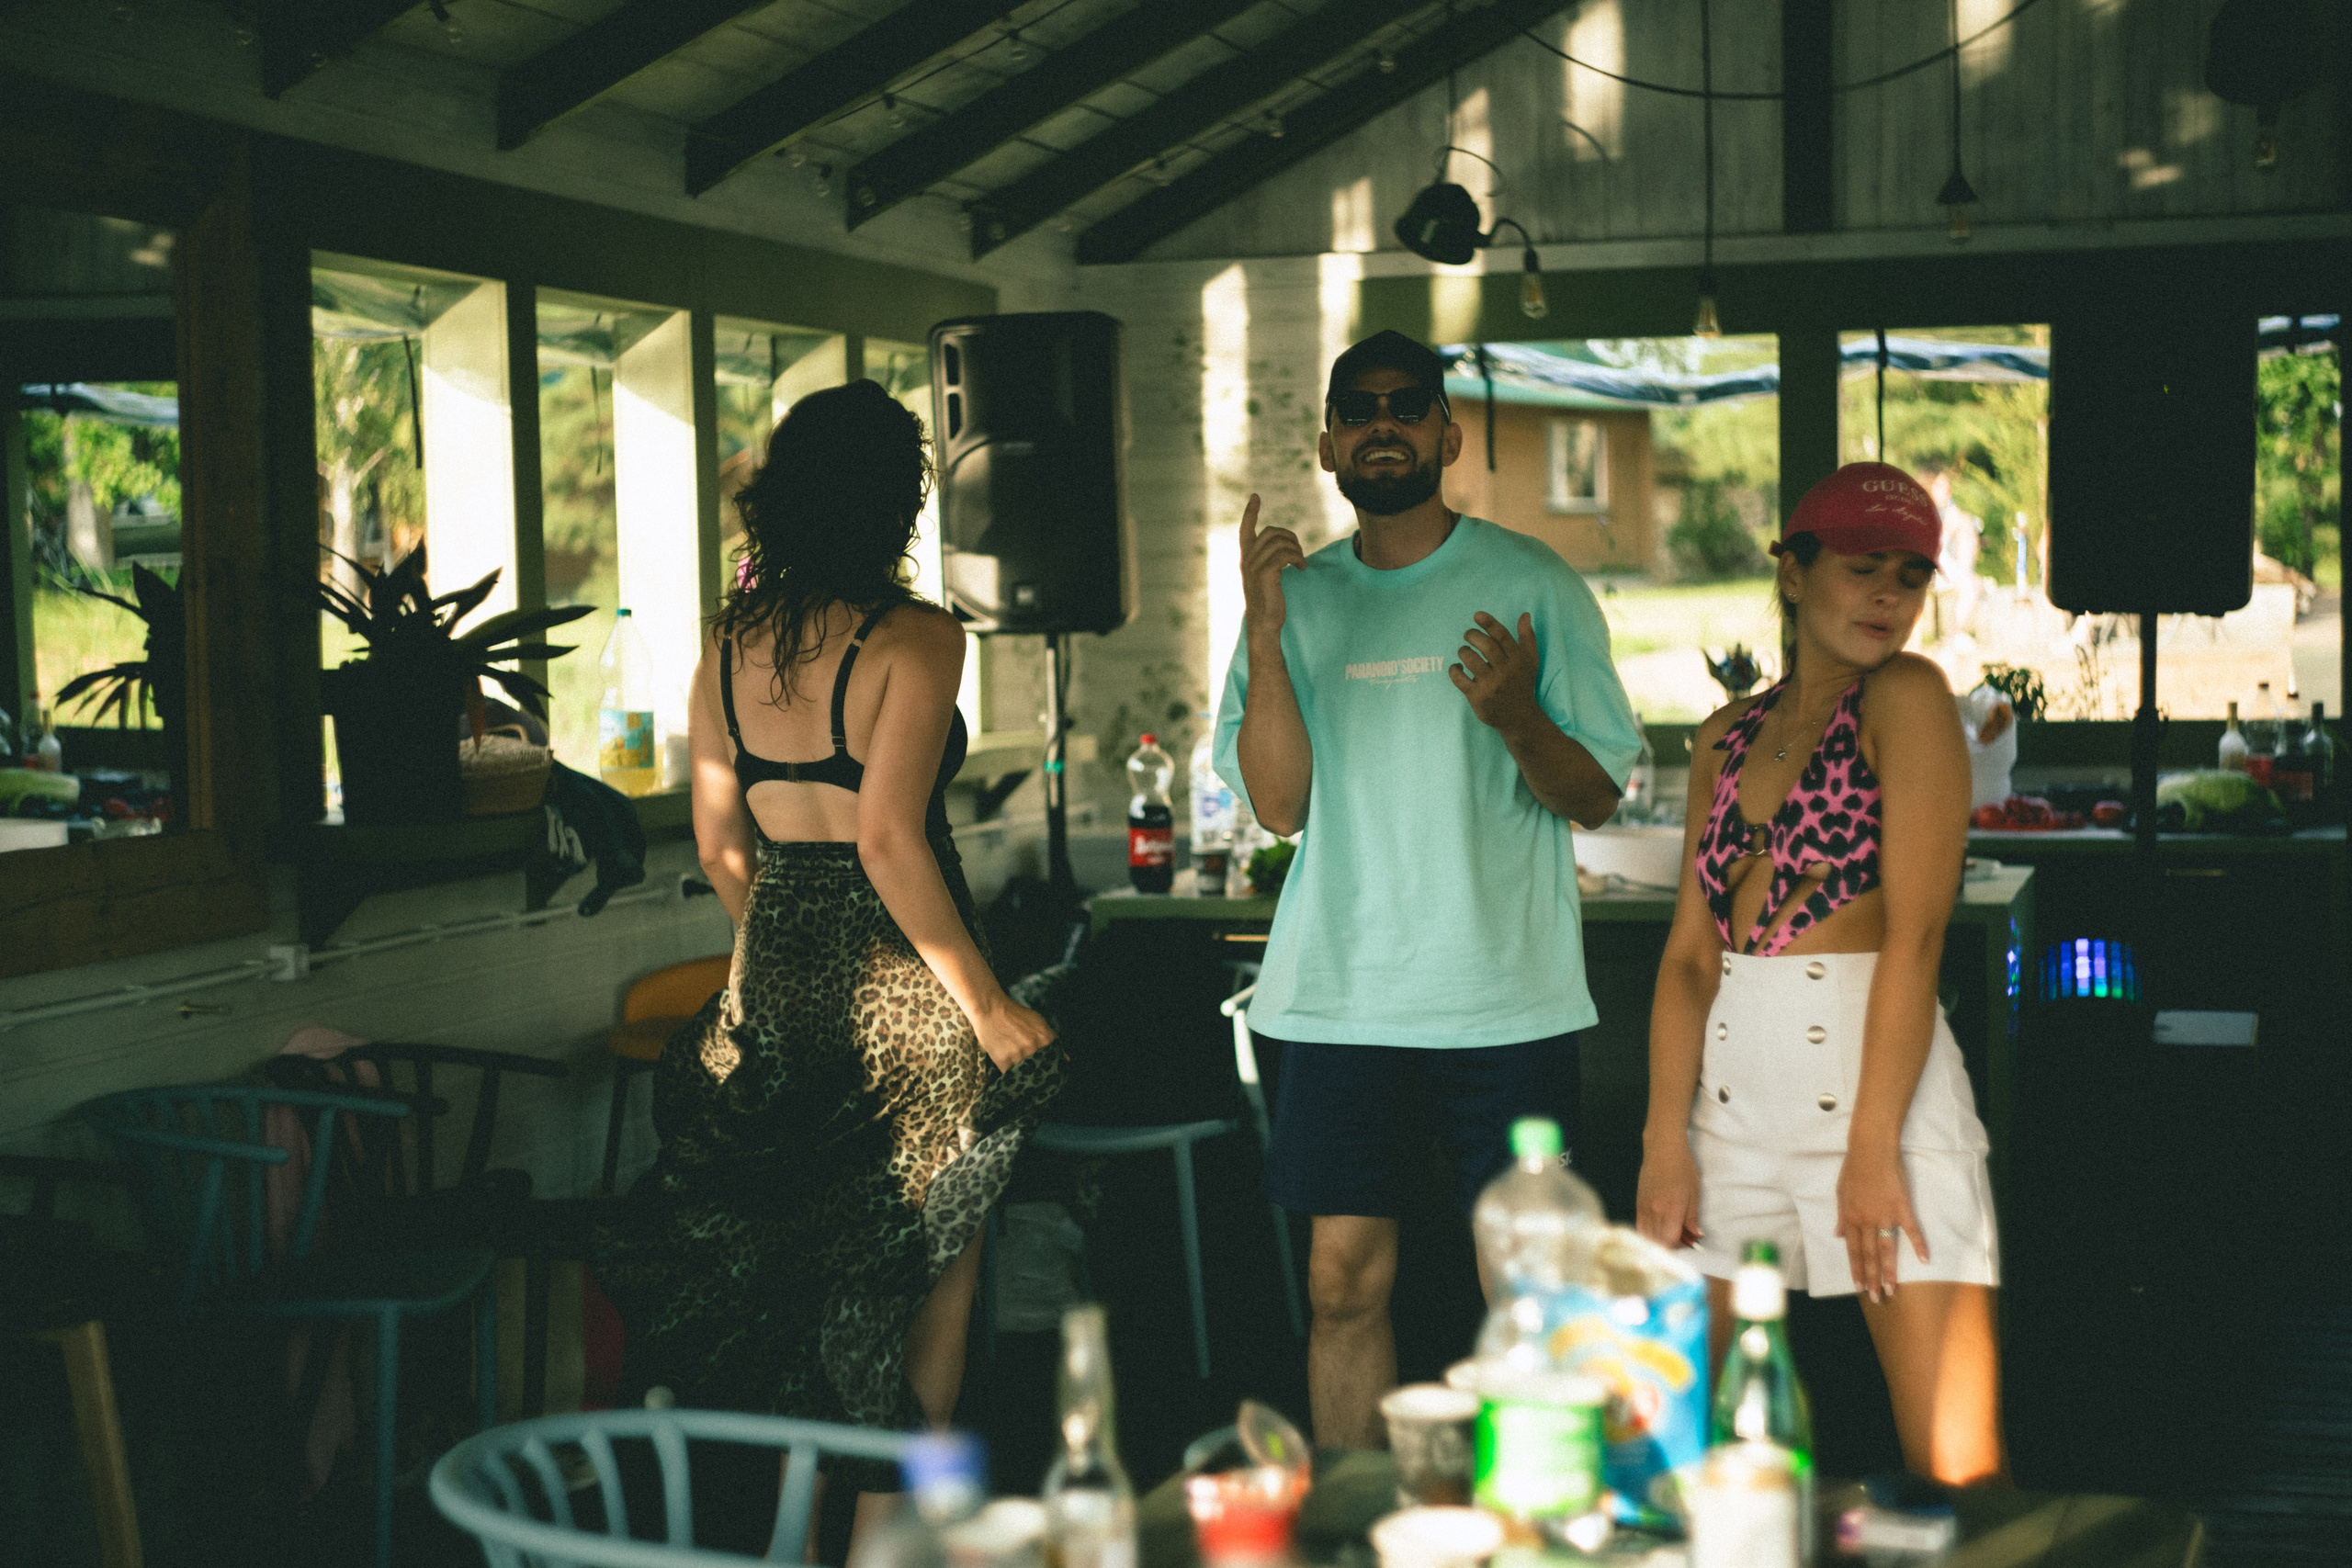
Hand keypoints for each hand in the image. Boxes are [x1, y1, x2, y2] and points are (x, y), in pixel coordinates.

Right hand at [973, 996, 1055, 1072]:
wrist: (990, 1008)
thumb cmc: (1015, 1014)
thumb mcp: (1038, 1021)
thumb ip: (1052, 1039)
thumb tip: (1066, 1059)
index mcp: (1046, 1039)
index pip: (1056, 1063)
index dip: (1053, 1070)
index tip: (1050, 1075)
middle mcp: (1034, 1048)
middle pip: (1042, 1072)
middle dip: (1040, 1076)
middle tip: (1035, 1077)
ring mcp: (1019, 1056)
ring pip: (1027, 1075)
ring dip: (1025, 1077)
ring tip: (1022, 1074)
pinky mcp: (1004, 1061)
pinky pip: (1011, 1076)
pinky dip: (1012, 1076)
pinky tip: (1011, 1072)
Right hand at [1239, 494, 1304, 636]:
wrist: (1264, 624)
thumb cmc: (1268, 603)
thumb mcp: (1266, 578)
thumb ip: (1269, 561)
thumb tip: (1284, 547)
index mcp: (1246, 559)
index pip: (1245, 530)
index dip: (1250, 513)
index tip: (1255, 497)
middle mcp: (1247, 560)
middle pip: (1271, 532)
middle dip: (1290, 537)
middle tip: (1299, 553)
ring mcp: (1255, 567)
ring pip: (1280, 542)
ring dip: (1296, 549)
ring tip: (1301, 563)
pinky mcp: (1265, 574)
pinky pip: (1285, 554)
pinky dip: (1297, 558)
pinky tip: (1301, 569)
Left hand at [1449, 612, 1541, 733]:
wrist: (1519, 718)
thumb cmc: (1522, 684)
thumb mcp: (1530, 661)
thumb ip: (1527, 637)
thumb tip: (1525, 614)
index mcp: (1517, 659)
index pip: (1502, 636)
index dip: (1489, 623)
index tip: (1477, 615)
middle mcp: (1505, 671)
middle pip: (1486, 646)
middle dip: (1472, 635)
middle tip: (1468, 635)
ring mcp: (1491, 685)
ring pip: (1471, 660)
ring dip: (1463, 651)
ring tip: (1464, 652)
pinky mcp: (1478, 697)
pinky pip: (1460, 679)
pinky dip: (1454, 670)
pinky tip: (1457, 668)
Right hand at [1635, 1137, 1704, 1250]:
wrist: (1662, 1148)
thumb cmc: (1682, 1167)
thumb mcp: (1694, 1192)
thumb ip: (1693, 1217)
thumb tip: (1696, 1236)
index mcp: (1671, 1208)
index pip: (1672, 1240)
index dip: (1682, 1246)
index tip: (1691, 1242)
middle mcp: (1654, 1210)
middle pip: (1659, 1242)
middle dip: (1672, 1246)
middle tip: (1683, 1238)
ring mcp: (1644, 1207)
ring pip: (1647, 1236)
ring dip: (1660, 1241)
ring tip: (1672, 1234)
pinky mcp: (1638, 1203)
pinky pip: (1641, 1226)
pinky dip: (1649, 1233)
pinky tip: (1660, 1228)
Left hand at [1835, 1144, 1926, 1301]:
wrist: (1871, 1149)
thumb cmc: (1854, 1169)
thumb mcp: (1840, 1193)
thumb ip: (1841, 1217)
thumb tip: (1837, 1236)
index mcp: (1851, 1218)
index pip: (1854, 1250)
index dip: (1856, 1270)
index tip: (1858, 1287)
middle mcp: (1866, 1220)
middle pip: (1870, 1255)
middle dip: (1871, 1279)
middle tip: (1875, 1298)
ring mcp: (1885, 1215)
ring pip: (1887, 1248)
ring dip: (1889, 1271)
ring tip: (1891, 1289)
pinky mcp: (1902, 1207)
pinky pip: (1911, 1230)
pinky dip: (1918, 1245)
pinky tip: (1924, 1260)